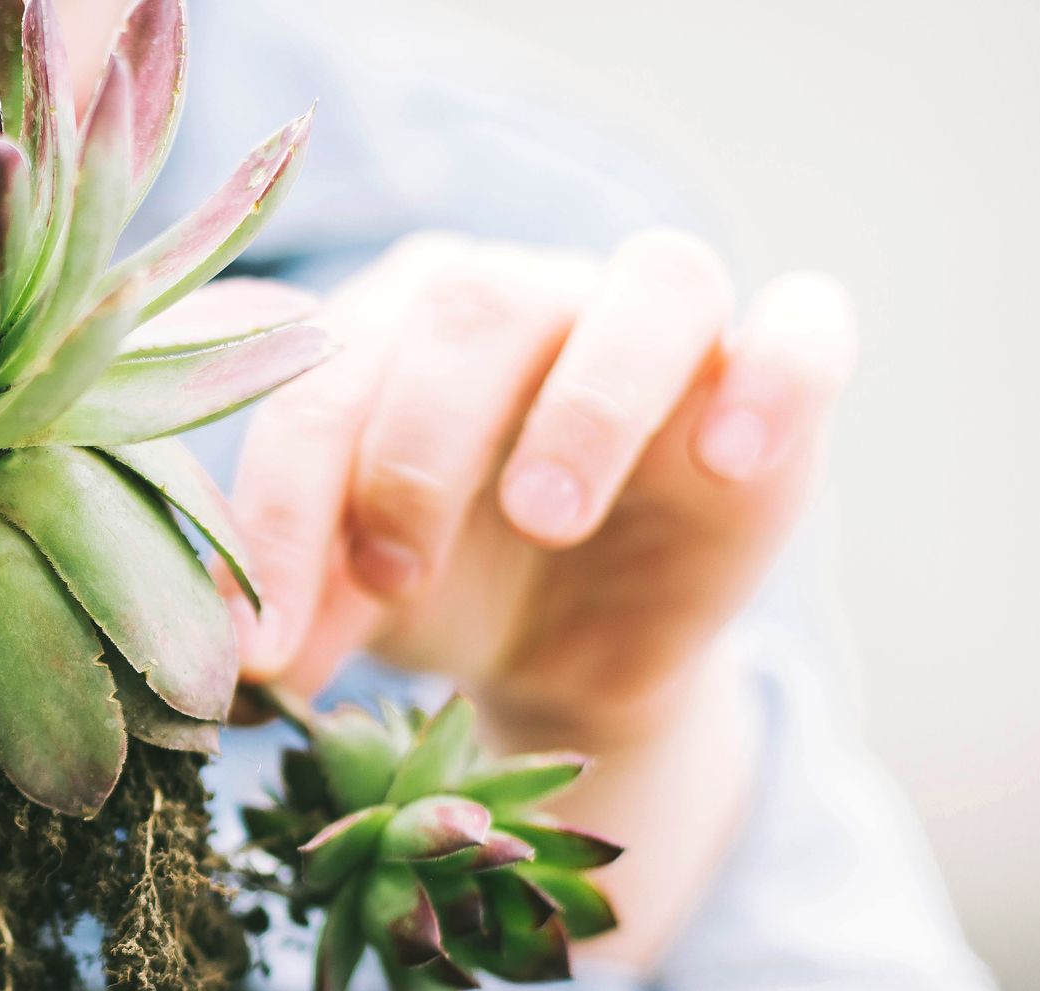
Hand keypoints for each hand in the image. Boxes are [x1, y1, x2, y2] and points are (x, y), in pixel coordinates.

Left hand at [225, 230, 856, 966]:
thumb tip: (232, 656)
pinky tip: (732, 459)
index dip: (284, 513)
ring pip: (651, 285)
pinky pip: (807, 328)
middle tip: (396, 577)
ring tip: (546, 519)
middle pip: (472, 305)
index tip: (270, 651)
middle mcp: (523, 295)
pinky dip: (782, 373)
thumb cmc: (443, 587)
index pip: (325, 382)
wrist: (568, 646)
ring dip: (589, 402)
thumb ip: (301, 598)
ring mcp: (652, 324)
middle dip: (415, 451)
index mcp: (395, 325)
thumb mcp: (357, 598)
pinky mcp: (766, 380)